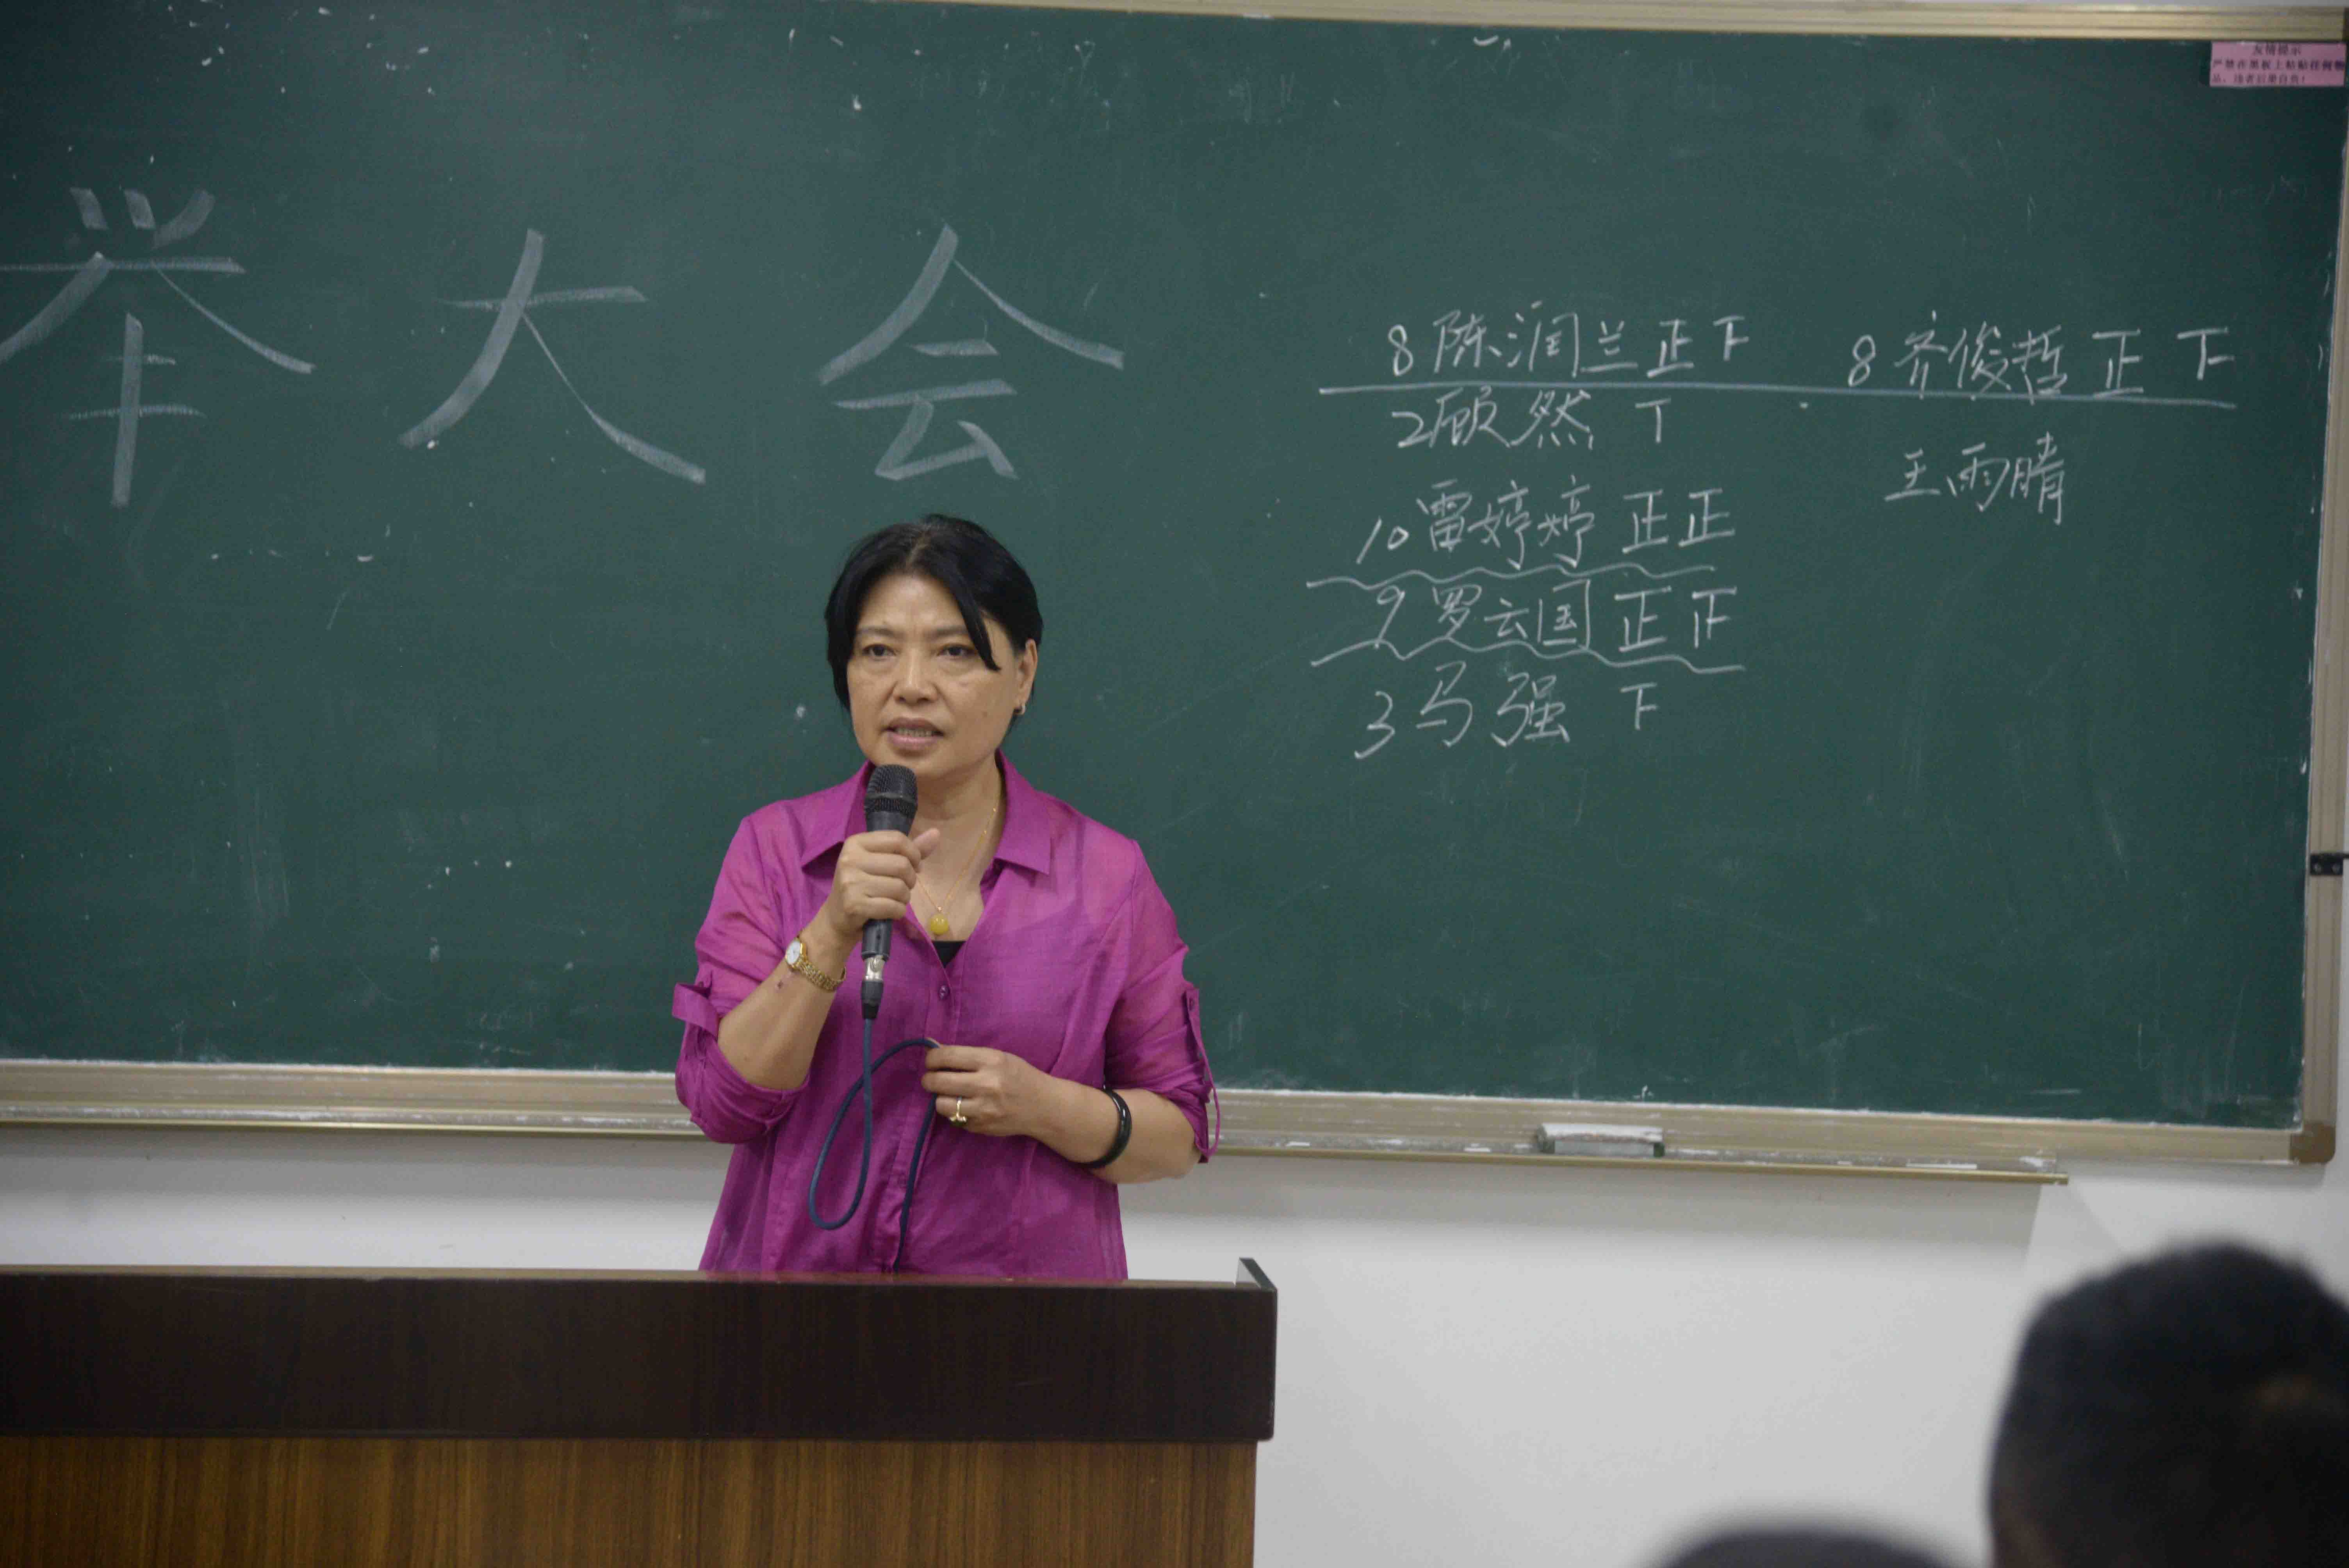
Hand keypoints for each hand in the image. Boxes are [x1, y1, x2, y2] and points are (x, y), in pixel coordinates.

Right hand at [819, 827, 941, 945]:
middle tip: (902, 887)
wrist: (837, 918)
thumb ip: (908, 850)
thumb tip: (936, 833)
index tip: (914, 866)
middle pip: (902, 864)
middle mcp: (850, 859)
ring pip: (899, 887)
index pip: (897, 839)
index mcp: (856, 843)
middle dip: (910, 879)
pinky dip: (898, 911)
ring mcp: (850, 882)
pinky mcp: (854, 905)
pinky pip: (893, 907)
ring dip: (905, 898)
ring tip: (894, 899)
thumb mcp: (880, 863)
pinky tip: (890, 911)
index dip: (914, 854)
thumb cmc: (863, 886)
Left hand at [921, 1043, 1049, 1138]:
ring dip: (940, 1099)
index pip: (946, 1056)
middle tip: (932, 1079)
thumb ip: (968, 1056)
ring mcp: (984, 1109)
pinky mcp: (981, 1126)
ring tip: (949, 1095)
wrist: (1043, 1106)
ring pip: (941, 1104)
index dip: (932, 1058)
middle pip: (937, 1081)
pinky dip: (956, 1112)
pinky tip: (967, 1107)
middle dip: (929, 1079)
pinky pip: (954, 1119)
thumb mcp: (998, 1057)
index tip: (931, 1061)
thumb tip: (935, 1052)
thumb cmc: (1019, 1076)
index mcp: (991, 1060)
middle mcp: (986, 1084)